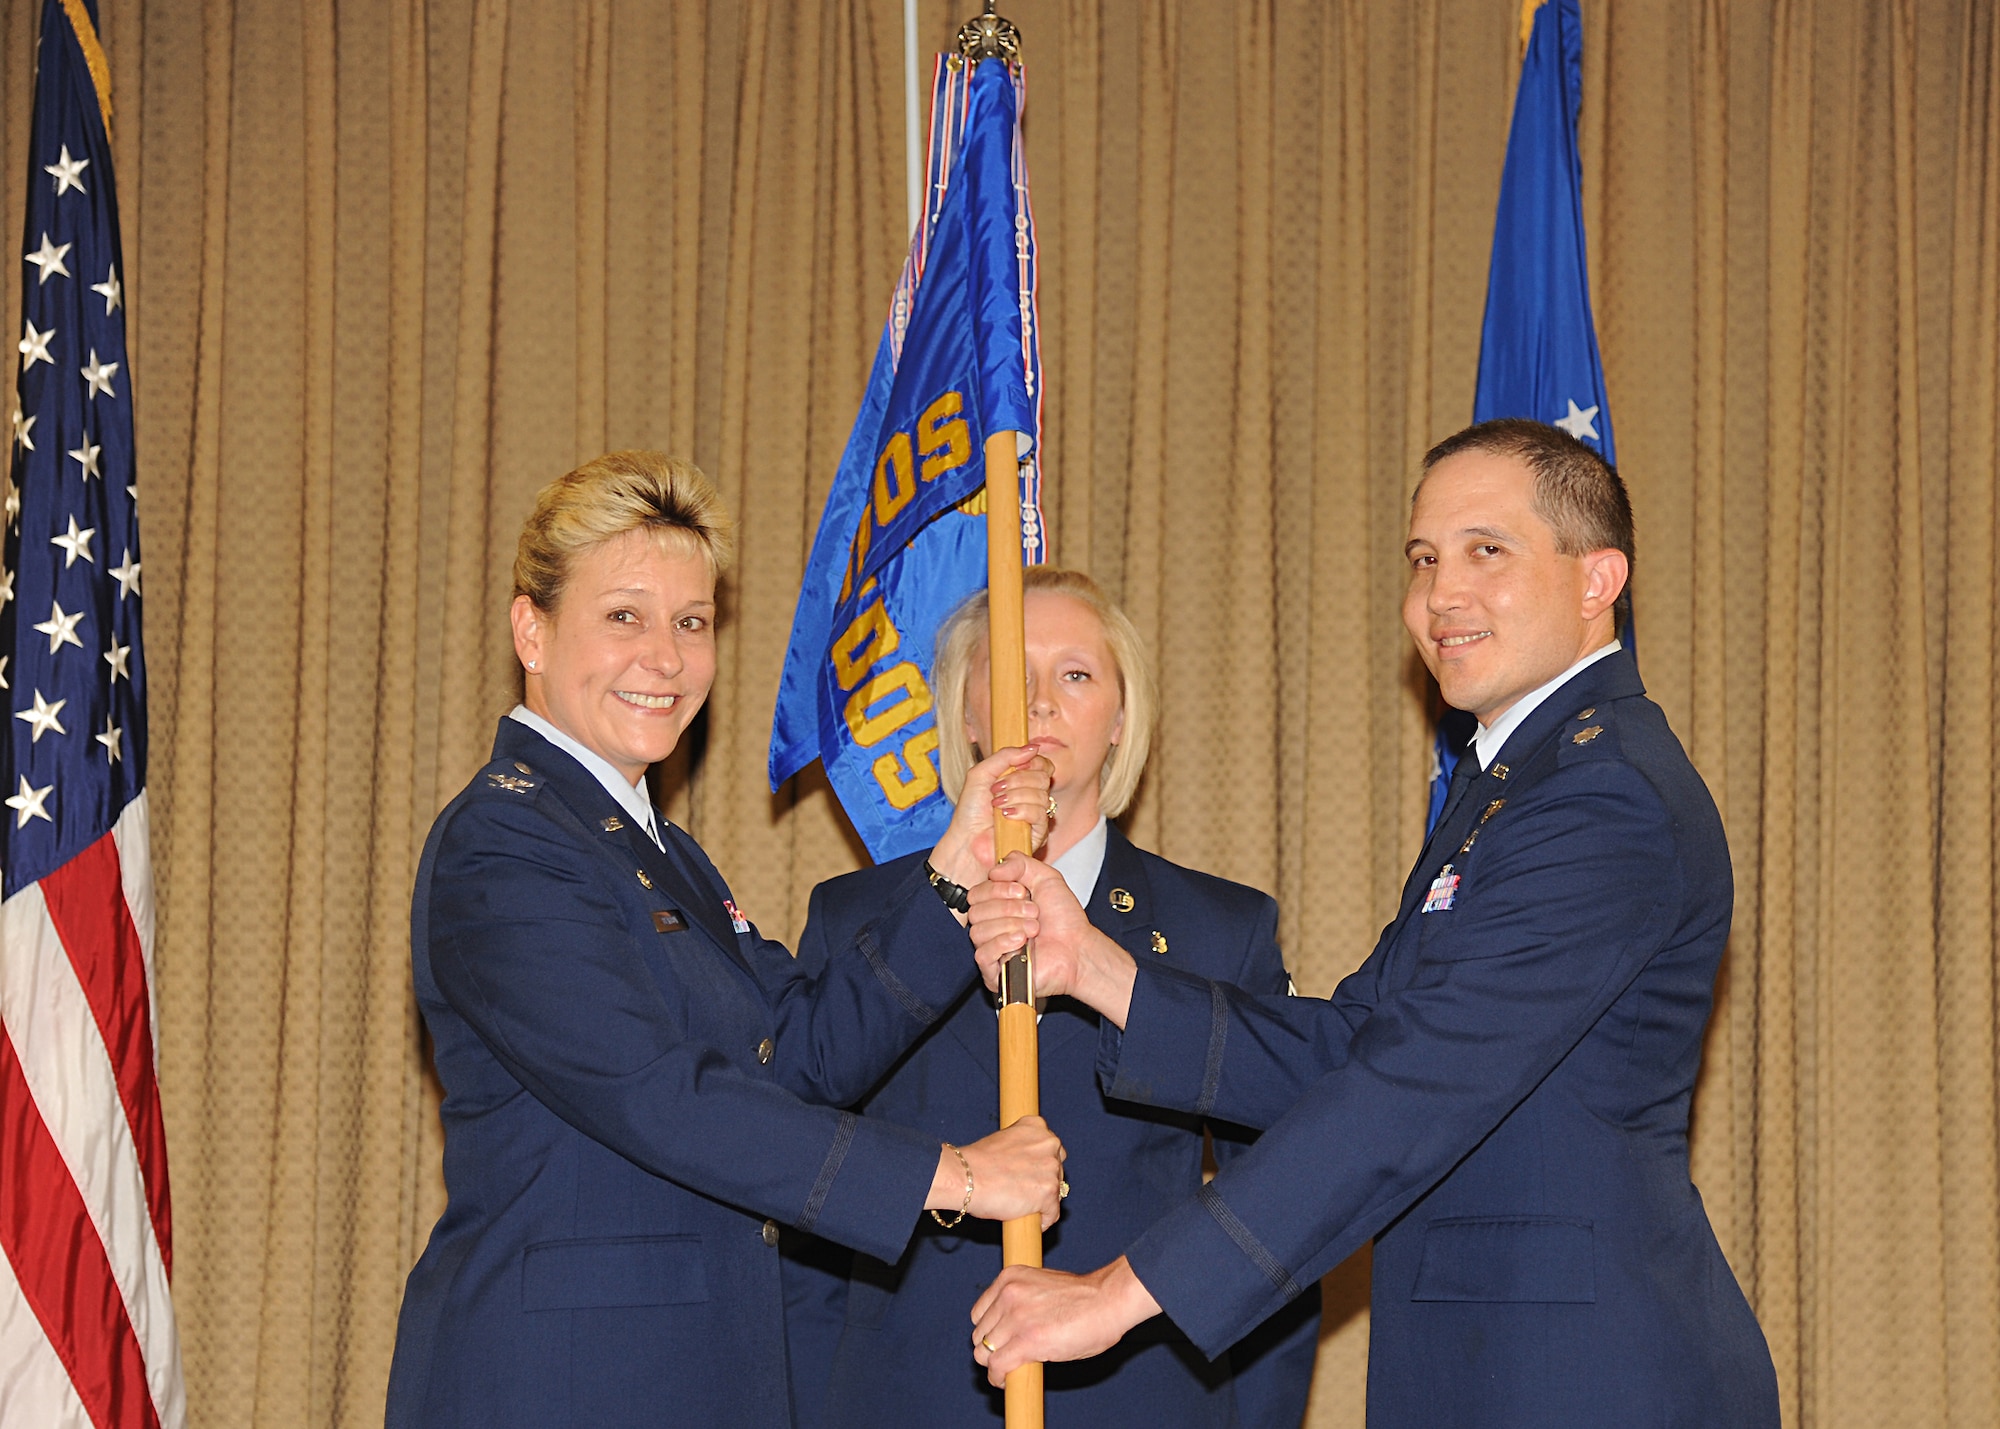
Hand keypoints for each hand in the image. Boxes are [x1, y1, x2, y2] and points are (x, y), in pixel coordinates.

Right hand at [928, 1116, 1066, 1230]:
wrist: (966, 1177)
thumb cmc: (977, 1162)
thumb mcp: (1003, 1140)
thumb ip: (1021, 1148)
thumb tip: (1027, 1167)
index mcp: (1037, 1126)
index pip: (1051, 1147)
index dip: (1040, 1163)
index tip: (1032, 1173)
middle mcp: (1049, 1144)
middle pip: (1057, 1168)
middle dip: (1044, 1180)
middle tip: (1026, 1191)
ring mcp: (1051, 1168)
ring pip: (1057, 1191)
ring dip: (1044, 1201)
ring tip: (1024, 1208)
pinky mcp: (1050, 1193)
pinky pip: (1053, 1213)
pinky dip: (1044, 1220)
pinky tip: (1031, 1222)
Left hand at [930, 747, 1054, 887]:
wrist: (966, 840)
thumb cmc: (970, 810)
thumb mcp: (980, 773)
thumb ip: (1005, 756)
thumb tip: (1033, 748)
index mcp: (1021, 780)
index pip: (1042, 764)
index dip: (1032, 762)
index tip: (1014, 766)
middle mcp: (1031, 796)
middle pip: (1043, 776)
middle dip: (1017, 780)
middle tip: (996, 789)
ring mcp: (1036, 814)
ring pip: (1041, 794)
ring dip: (1014, 796)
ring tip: (996, 805)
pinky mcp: (1039, 832)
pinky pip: (1040, 813)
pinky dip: (1020, 811)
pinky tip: (1005, 816)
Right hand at [966, 854, 1137, 1027]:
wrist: (1079, 949)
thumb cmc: (1065, 920)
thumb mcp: (1046, 878)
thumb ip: (1019, 864)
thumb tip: (994, 870)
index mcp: (998, 906)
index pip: (977, 893)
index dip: (997, 889)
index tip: (1023, 891)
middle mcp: (992, 927)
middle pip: (976, 911)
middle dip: (1008, 907)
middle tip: (1034, 911)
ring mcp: (992, 950)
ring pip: (978, 931)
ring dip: (1010, 925)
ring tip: (1034, 928)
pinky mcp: (995, 973)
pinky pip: (981, 954)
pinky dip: (1001, 943)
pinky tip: (1021, 942)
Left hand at [970, 1256, 1161, 1385]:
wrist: (1108, 1301)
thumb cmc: (1085, 1297)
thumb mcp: (1042, 1286)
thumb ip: (1021, 1300)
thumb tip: (1008, 1327)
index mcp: (1010, 1277)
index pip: (979, 1313)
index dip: (988, 1331)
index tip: (998, 1341)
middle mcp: (1008, 1295)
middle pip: (979, 1334)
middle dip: (991, 1348)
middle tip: (1007, 1357)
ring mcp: (1016, 1318)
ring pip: (984, 1352)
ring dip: (994, 1364)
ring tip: (1008, 1369)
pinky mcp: (1026, 1341)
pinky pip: (997, 1366)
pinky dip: (998, 1378)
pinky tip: (1005, 1380)